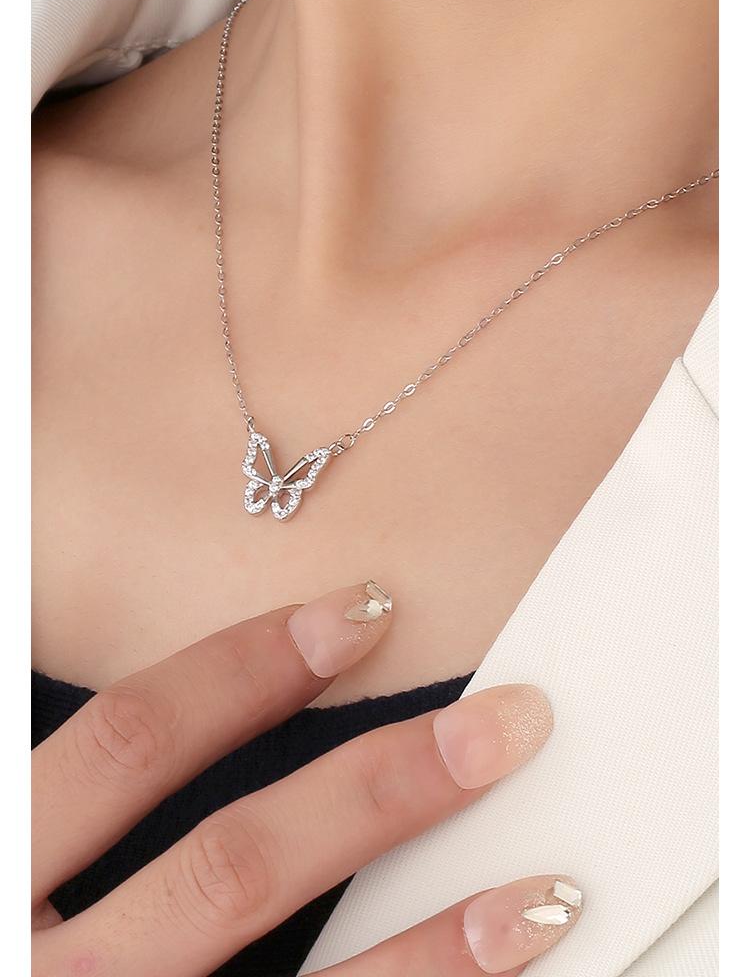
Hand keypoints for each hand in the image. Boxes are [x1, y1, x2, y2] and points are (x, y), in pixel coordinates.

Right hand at [32, 582, 581, 975]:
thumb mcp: (0, 846)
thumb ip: (63, 779)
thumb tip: (151, 699)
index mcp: (3, 866)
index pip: (131, 741)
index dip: (247, 664)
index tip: (364, 609)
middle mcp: (61, 975)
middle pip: (235, 866)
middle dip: (380, 788)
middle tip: (506, 726)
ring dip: (435, 950)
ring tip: (544, 894)